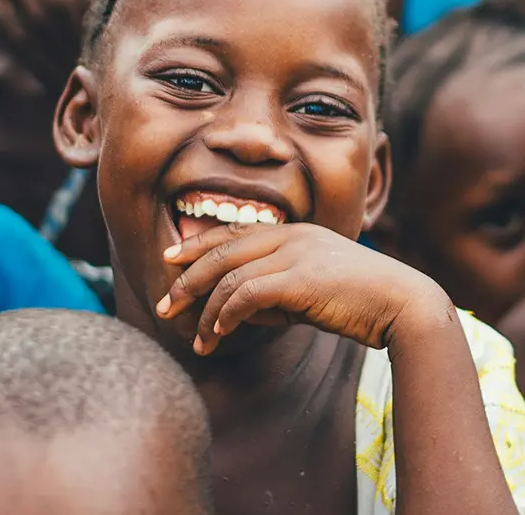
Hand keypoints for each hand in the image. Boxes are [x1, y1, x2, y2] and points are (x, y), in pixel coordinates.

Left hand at [156, 222, 448, 355]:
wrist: (407, 306)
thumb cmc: (363, 302)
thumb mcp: (312, 292)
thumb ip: (276, 293)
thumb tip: (236, 311)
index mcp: (294, 232)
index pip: (233, 233)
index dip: (197, 245)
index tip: (170, 258)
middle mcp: (290, 236)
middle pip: (221, 251)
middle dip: (186, 279)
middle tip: (164, 304)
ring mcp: (295, 255)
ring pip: (229, 277)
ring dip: (206, 311)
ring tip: (196, 339)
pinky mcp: (300, 280)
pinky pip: (247, 295)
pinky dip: (226, 315)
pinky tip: (218, 333)